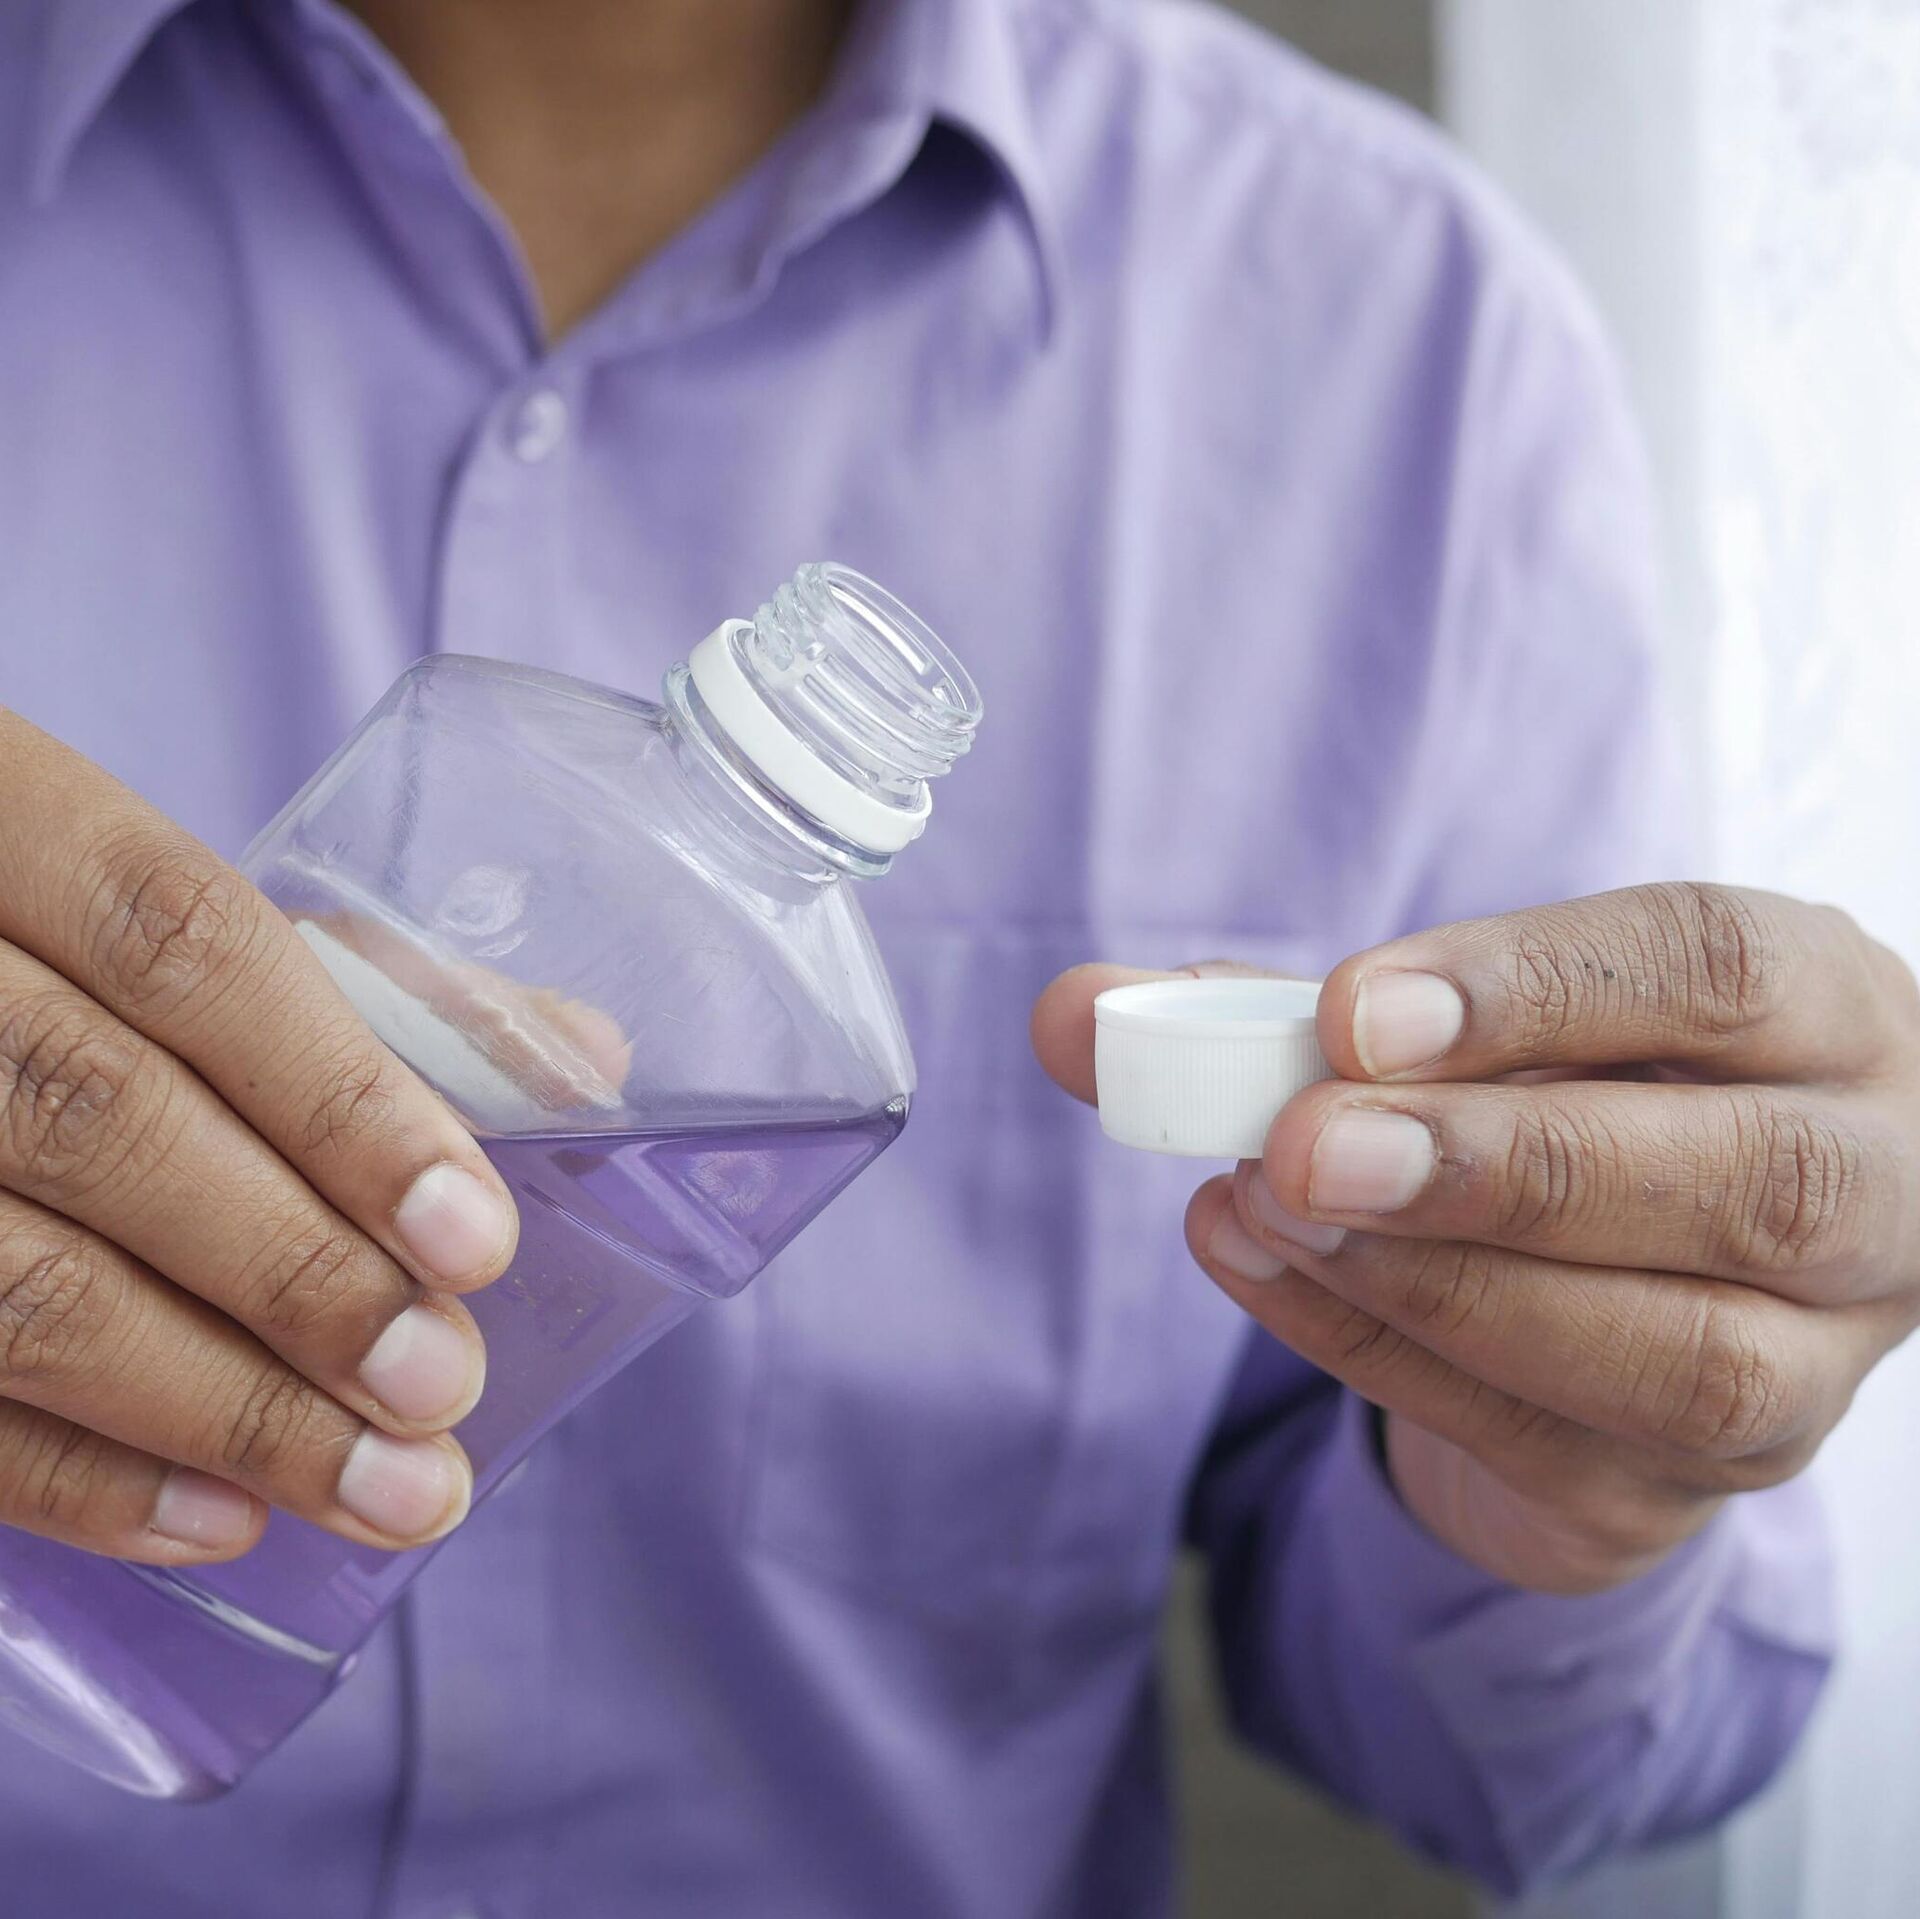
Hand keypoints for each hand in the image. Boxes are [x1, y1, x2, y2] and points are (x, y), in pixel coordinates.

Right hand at [0, 710, 520, 1563]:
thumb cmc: (37, 925)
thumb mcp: (162, 900)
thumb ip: (364, 973)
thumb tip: (582, 1060)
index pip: (181, 943)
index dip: (340, 1097)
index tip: (474, 1236)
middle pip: (100, 1121)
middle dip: (296, 1275)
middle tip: (442, 1384)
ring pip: (8, 1283)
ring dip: (217, 1408)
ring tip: (385, 1488)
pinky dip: (70, 1477)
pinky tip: (219, 1520)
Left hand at [1034, 885, 1919, 1593]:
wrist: (1609, 1267)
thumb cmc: (1541, 1095)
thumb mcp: (1445, 1027)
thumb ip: (1271, 1013)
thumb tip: (1069, 1014)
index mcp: (1823, 1018)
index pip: (1720, 974)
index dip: (1532, 990)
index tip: (1347, 1013)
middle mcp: (1868, 1190)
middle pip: (1748, 1181)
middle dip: (1502, 1165)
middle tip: (1300, 1144)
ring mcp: (1803, 1363)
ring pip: (1676, 1353)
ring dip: (1439, 1282)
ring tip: (1260, 1205)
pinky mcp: (1690, 1484)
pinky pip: (1551, 1442)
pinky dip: (1380, 1355)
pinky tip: (1258, 1268)